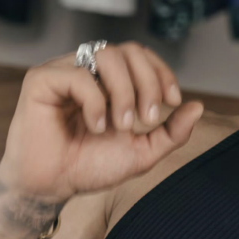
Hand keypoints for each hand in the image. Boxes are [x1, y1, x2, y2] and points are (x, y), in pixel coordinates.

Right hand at [0, 42, 206, 205]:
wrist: (52, 187)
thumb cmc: (89, 166)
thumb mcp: (141, 152)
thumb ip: (170, 133)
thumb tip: (197, 106)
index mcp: (108, 81)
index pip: (140, 56)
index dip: (161, 72)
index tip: (172, 100)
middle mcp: (86, 70)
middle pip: (128, 51)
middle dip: (147, 83)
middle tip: (146, 119)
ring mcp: (63, 71)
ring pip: (106, 55)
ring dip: (124, 91)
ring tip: (121, 125)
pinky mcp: (41, 80)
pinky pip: (77, 75)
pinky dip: (95, 102)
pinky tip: (96, 127)